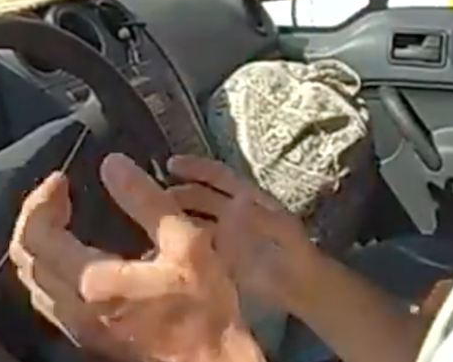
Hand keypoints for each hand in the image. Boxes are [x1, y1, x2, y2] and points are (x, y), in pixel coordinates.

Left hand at [9, 153, 259, 361]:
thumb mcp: (187, 244)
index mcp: (92, 283)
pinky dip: (49, 265)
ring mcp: (77, 326)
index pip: (36, 235)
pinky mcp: (86, 335)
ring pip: (33, 280)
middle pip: (25, 257)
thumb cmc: (204, 309)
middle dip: (35, 216)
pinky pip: (48, 296)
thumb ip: (147, 201)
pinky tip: (75, 251)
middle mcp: (73, 308)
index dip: (40, 200)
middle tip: (60, 193)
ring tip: (63, 215)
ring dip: (39, 242)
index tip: (62, 179)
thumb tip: (112, 164)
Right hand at [164, 156, 320, 313]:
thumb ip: (257, 215)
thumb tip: (234, 200)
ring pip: (195, 222)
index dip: (196, 167)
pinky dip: (181, 248)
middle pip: (201, 198)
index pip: (218, 176)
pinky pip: (196, 249)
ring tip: (152, 225)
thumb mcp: (280, 229)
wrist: (300, 287)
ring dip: (176, 221)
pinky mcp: (220, 259)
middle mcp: (232, 213)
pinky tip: (164, 253)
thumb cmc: (293, 253)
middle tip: (153, 200)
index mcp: (247, 198)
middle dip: (178, 195)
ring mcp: (225, 236)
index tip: (171, 164)